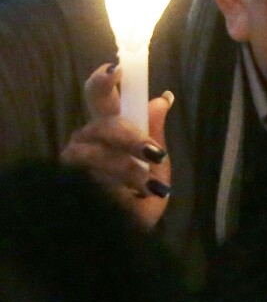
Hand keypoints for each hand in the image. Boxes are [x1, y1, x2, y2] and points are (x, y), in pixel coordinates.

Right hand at [61, 63, 173, 227]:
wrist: (130, 233)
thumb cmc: (141, 194)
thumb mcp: (157, 163)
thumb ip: (155, 131)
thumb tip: (163, 97)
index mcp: (110, 126)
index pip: (99, 95)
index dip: (104, 80)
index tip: (117, 68)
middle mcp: (87, 138)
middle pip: (102, 124)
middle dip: (131, 138)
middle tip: (155, 153)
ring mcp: (74, 161)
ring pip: (96, 153)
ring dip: (127, 171)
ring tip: (149, 188)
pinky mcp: (67, 183)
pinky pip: (89, 179)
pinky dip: (113, 190)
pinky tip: (127, 198)